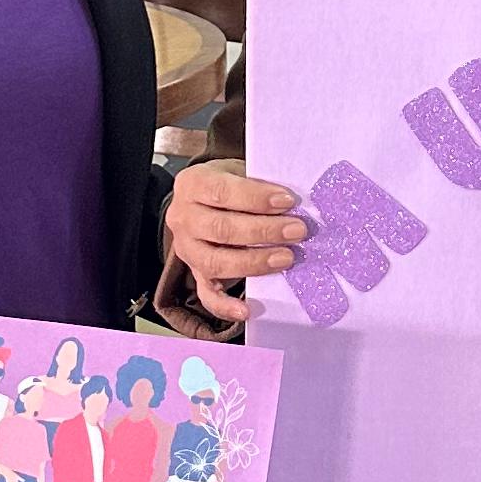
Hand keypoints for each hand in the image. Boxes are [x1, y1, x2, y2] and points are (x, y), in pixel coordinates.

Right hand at [166, 161, 309, 325]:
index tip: (288, 201)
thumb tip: (294, 205)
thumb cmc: (230, 183)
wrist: (205, 198)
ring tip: (286, 258)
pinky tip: (246, 310)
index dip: (256, 198)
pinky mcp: (195, 273)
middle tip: (297, 231)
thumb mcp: (238, 170)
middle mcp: (183, 218)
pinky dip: (225, 306)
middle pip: (221, 229)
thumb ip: (259, 185)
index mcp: (192, 184)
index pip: (222, 192)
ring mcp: (187, 249)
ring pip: (215, 262)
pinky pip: (206, 294)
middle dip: (263, 231)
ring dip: (254, 262)